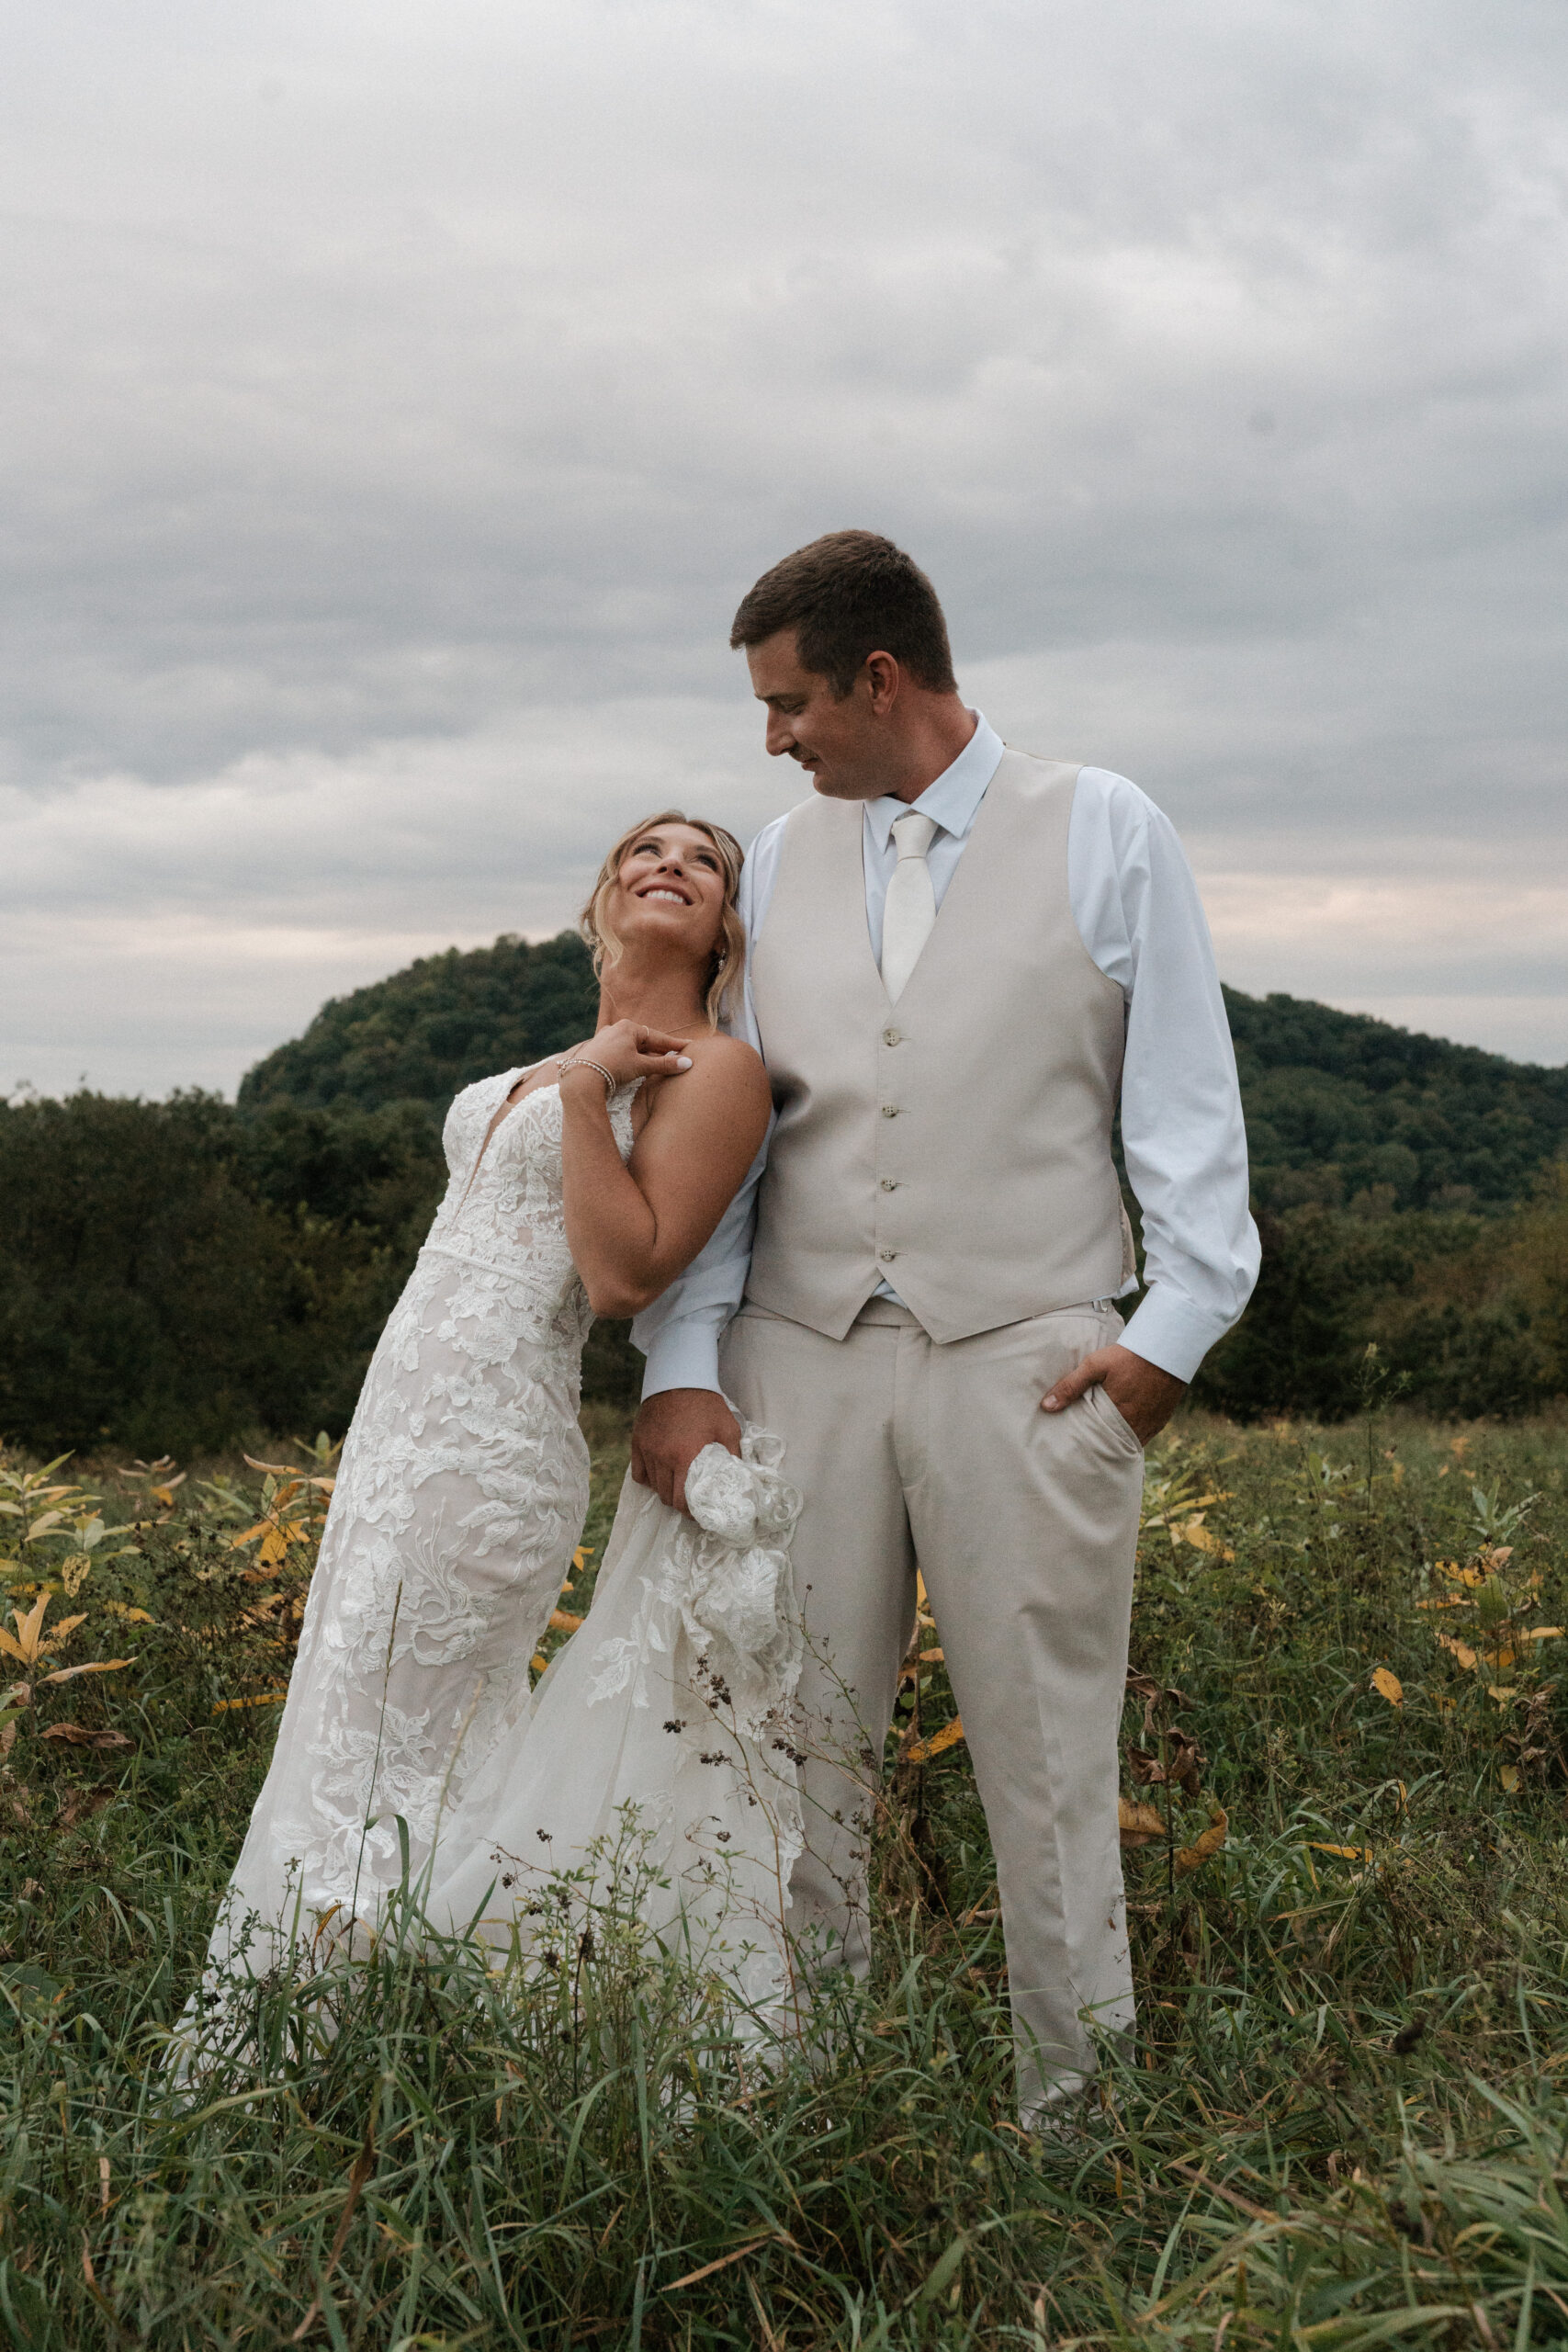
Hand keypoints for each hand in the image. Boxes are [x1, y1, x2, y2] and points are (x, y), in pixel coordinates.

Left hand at [562, 1022, 693, 1090]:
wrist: (581, 1077)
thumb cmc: (613, 1067)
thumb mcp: (641, 1066)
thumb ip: (664, 1064)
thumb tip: (687, 1064)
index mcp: (628, 1027)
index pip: (658, 1037)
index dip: (674, 1044)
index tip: (689, 1047)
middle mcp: (615, 1029)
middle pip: (644, 1041)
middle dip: (659, 1050)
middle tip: (675, 1055)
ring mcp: (604, 1039)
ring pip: (631, 1047)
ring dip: (644, 1056)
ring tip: (657, 1063)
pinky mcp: (596, 1050)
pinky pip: (620, 1053)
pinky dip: (630, 1059)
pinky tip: (634, 1066)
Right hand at [630, 1387, 741, 1513]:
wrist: (679, 1378)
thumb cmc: (706, 1404)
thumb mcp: (728, 1428)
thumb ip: (733, 1455)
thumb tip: (740, 1478)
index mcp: (686, 1457)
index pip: (682, 1501)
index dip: (691, 1512)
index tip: (700, 1512)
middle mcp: (663, 1457)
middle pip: (667, 1497)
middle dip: (680, 1504)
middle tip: (691, 1501)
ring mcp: (648, 1450)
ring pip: (654, 1487)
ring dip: (666, 1491)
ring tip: (679, 1486)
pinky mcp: (638, 1442)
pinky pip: (639, 1473)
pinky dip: (650, 1478)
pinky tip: (662, 1474)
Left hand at [1040, 1344, 1186, 1446]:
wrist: (1168, 1349)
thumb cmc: (1129, 1356)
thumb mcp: (1095, 1365)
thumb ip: (1071, 1386)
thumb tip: (1046, 1406)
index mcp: (1117, 1417)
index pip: (1097, 1442)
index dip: (1087, 1446)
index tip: (1075, 1449)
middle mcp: (1135, 1426)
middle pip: (1114, 1445)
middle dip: (1101, 1447)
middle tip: (1086, 1450)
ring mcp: (1151, 1424)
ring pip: (1130, 1443)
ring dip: (1118, 1443)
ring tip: (1103, 1444)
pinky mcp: (1161, 1420)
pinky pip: (1144, 1437)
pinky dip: (1133, 1437)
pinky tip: (1122, 1435)